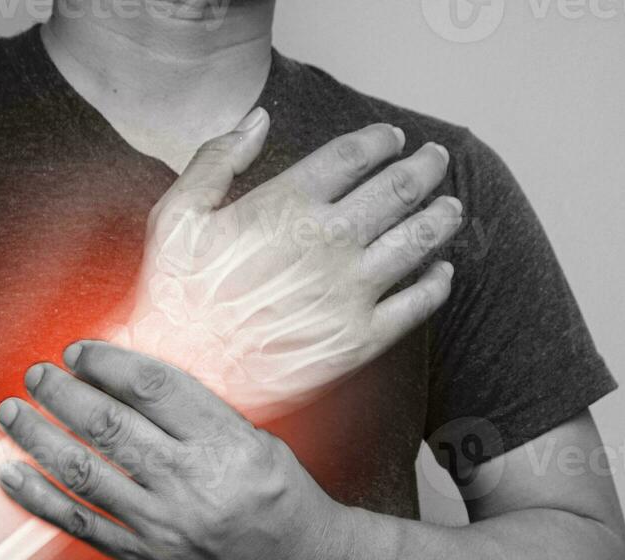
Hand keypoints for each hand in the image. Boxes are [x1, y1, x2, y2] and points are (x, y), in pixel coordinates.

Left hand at [0, 342, 346, 559]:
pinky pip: (82, 526)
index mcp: (226, 443)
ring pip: (86, 472)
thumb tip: (130, 381)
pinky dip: (40, 498)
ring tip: (13, 412)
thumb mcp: (258, 440)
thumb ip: (200, 414)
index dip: (107, 364)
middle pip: (110, 426)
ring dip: (39, 437)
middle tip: (37, 374)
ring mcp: (165, 525)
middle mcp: (193, 483)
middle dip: (62, 394)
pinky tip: (12, 476)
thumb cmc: (284, 500)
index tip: (80, 351)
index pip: (153, 389)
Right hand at [109, 108, 462, 420]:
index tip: (394, 138)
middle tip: (436, 161)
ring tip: (451, 208)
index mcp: (285, 204)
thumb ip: (218, 158)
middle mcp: (327, 242)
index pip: (353, 155)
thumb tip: (259, 119)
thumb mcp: (177, 214)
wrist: (182, 376)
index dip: (381, 141)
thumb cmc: (173, 297)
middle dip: (423, 169)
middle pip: (396, 190)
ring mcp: (349, 291)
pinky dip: (437, 284)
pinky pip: (416, 304)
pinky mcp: (359, 339)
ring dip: (441, 218)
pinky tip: (442, 273)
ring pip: (416, 242)